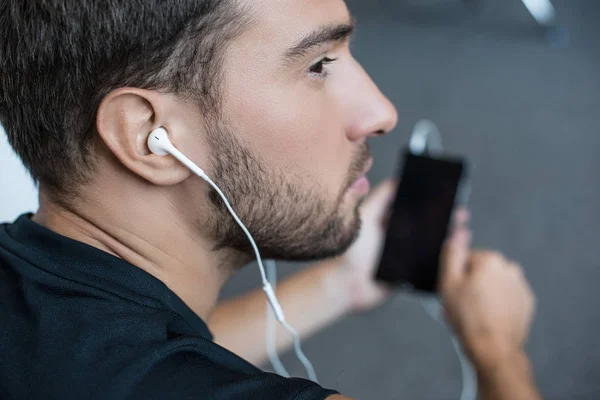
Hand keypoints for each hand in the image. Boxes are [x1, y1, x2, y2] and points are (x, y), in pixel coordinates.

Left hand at [337, 179, 468, 311]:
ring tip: (461, 233)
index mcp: (390, 224)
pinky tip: (454, 255)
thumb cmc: (350, 253)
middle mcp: (399, 239)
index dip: (430, 203)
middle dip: (444, 220)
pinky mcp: (409, 275)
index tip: (446, 196)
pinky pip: (429, 267)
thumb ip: (378, 199)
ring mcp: (406, 257)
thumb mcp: (365, 219)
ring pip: (431, 246)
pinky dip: (442, 262)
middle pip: (427, 226)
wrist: (347, 286)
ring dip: (447, 239)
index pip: (414, 210)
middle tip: (459, 214)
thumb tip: (396, 180)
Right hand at [439, 229, 535, 364]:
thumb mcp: (448, 283)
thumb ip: (452, 254)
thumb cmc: (468, 317)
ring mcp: (521, 286)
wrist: (493, 348)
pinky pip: (507, 297)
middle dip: (473, 283)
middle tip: (463, 304)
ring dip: (487, 293)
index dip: (457, 275)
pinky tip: (489, 317)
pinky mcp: (526, 303)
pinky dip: (499, 304)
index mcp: (490, 260)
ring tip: (477, 314)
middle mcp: (510, 268)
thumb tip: (458, 232)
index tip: (455, 291)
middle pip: (482, 270)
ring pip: (495, 284)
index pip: (467, 259)